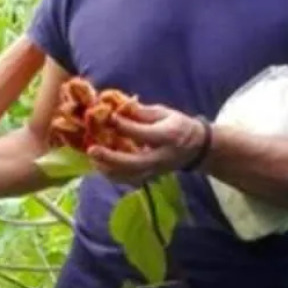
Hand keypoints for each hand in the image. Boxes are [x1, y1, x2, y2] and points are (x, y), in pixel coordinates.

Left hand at [87, 104, 207, 184]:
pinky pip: (130, 180)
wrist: (196, 148)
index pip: (143, 134)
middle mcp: (161, 157)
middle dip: (111, 158)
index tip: (109, 117)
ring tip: (93, 158)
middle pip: (134, 162)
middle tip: (92, 149)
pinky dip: (114, 175)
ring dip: (109, 169)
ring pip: (130, 176)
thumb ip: (142, 112)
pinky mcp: (151, 177)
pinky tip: (101, 166)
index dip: (124, 126)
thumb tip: (120, 106)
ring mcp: (156, 170)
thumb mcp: (164, 112)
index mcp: (168, 136)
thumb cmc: (178, 125)